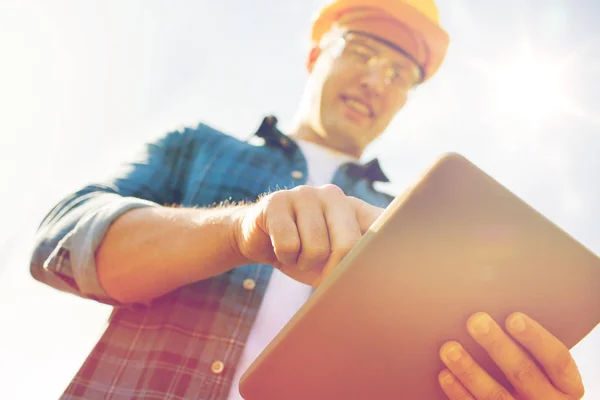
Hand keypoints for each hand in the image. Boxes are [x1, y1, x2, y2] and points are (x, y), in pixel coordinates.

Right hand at [231, 184, 382, 285]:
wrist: (259, 240)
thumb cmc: (304, 253)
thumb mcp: (335, 260)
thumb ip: (358, 262)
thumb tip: (382, 286)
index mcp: (355, 208)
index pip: (381, 225)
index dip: (381, 253)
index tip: (386, 272)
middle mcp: (334, 195)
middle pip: (349, 245)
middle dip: (334, 271)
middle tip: (323, 276)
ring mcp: (304, 194)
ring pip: (315, 249)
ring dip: (303, 263)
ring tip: (298, 255)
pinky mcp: (276, 201)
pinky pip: (287, 245)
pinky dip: (284, 257)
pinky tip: (280, 247)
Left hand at [438, 312, 584, 399]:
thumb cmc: (534, 377)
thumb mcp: (544, 367)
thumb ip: (530, 347)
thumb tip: (496, 305)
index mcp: (567, 385)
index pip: (557, 360)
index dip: (535, 338)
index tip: (514, 318)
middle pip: (523, 373)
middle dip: (498, 346)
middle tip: (476, 321)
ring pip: (496, 395)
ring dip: (470, 370)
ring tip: (449, 348)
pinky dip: (459, 392)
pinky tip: (445, 374)